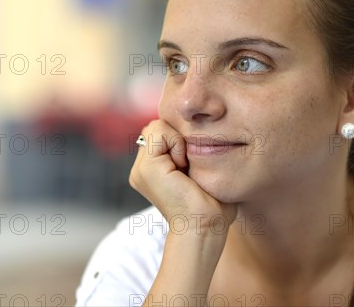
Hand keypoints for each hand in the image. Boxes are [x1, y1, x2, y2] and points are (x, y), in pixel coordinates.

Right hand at [129, 120, 236, 235]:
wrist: (205, 227)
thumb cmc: (213, 205)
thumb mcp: (202, 172)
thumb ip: (194, 151)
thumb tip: (202, 132)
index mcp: (153, 170)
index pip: (162, 132)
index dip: (181, 138)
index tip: (193, 164)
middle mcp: (142, 169)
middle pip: (157, 126)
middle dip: (177, 137)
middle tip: (189, 165)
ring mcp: (141, 169)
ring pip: (157, 126)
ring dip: (177, 140)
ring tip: (186, 167)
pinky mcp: (146, 168)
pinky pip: (159, 131)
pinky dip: (176, 143)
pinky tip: (183, 166)